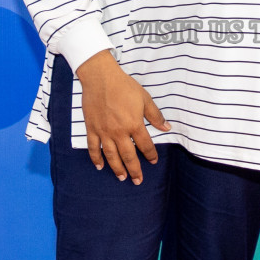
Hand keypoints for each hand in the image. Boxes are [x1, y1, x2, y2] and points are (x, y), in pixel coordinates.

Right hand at [76, 50, 169, 184]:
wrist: (100, 78)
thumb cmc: (124, 86)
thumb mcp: (144, 98)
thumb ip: (155, 115)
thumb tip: (166, 127)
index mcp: (134, 124)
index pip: (145, 145)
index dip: (150, 154)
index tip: (153, 161)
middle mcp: (119, 132)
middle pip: (128, 156)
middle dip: (134, 170)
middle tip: (138, 181)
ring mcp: (104, 132)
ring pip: (111, 156)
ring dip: (117, 168)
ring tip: (122, 178)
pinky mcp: (92, 129)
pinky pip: (93, 147)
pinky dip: (96, 158)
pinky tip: (100, 166)